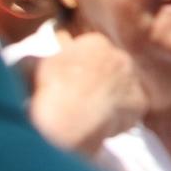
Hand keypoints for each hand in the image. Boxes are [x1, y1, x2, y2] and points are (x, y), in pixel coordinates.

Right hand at [26, 28, 146, 155]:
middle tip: (83, 101)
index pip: (93, 51)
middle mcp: (119, 55)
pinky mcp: (140, 102)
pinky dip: (121, 118)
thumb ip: (39, 60)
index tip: (73, 82)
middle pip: (111, 68)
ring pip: (122, 88)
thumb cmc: (49, 92)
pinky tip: (104, 128)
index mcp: (94, 42)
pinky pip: (131, 109)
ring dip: (111, 99)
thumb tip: (30, 60)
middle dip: (100, 82)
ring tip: (92, 117)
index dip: (82, 68)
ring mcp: (133, 78)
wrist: (70, 120)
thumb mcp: (37, 67)